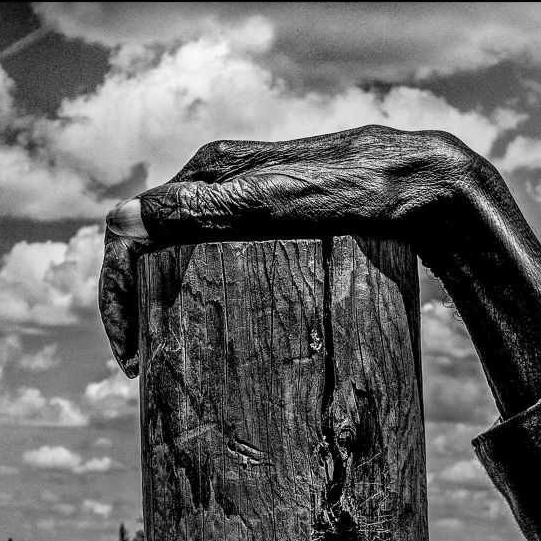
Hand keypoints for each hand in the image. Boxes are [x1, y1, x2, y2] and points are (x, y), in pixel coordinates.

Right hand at [98, 125, 486, 375]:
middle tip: (141, 366)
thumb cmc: (359, 195)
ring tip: (166, 356)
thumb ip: (203, 210)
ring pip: (179, 254)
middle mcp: (219, 183)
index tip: (129, 356)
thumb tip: (121, 223)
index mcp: (207, 173)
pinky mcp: (274, 222)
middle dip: (133, 305)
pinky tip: (207, 325)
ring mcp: (247, 202)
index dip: (114, 294)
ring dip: (161, 303)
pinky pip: (214, 257)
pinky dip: (196, 293)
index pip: (126, 229)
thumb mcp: (276, 206)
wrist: (426, 187)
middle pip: (148, 246)